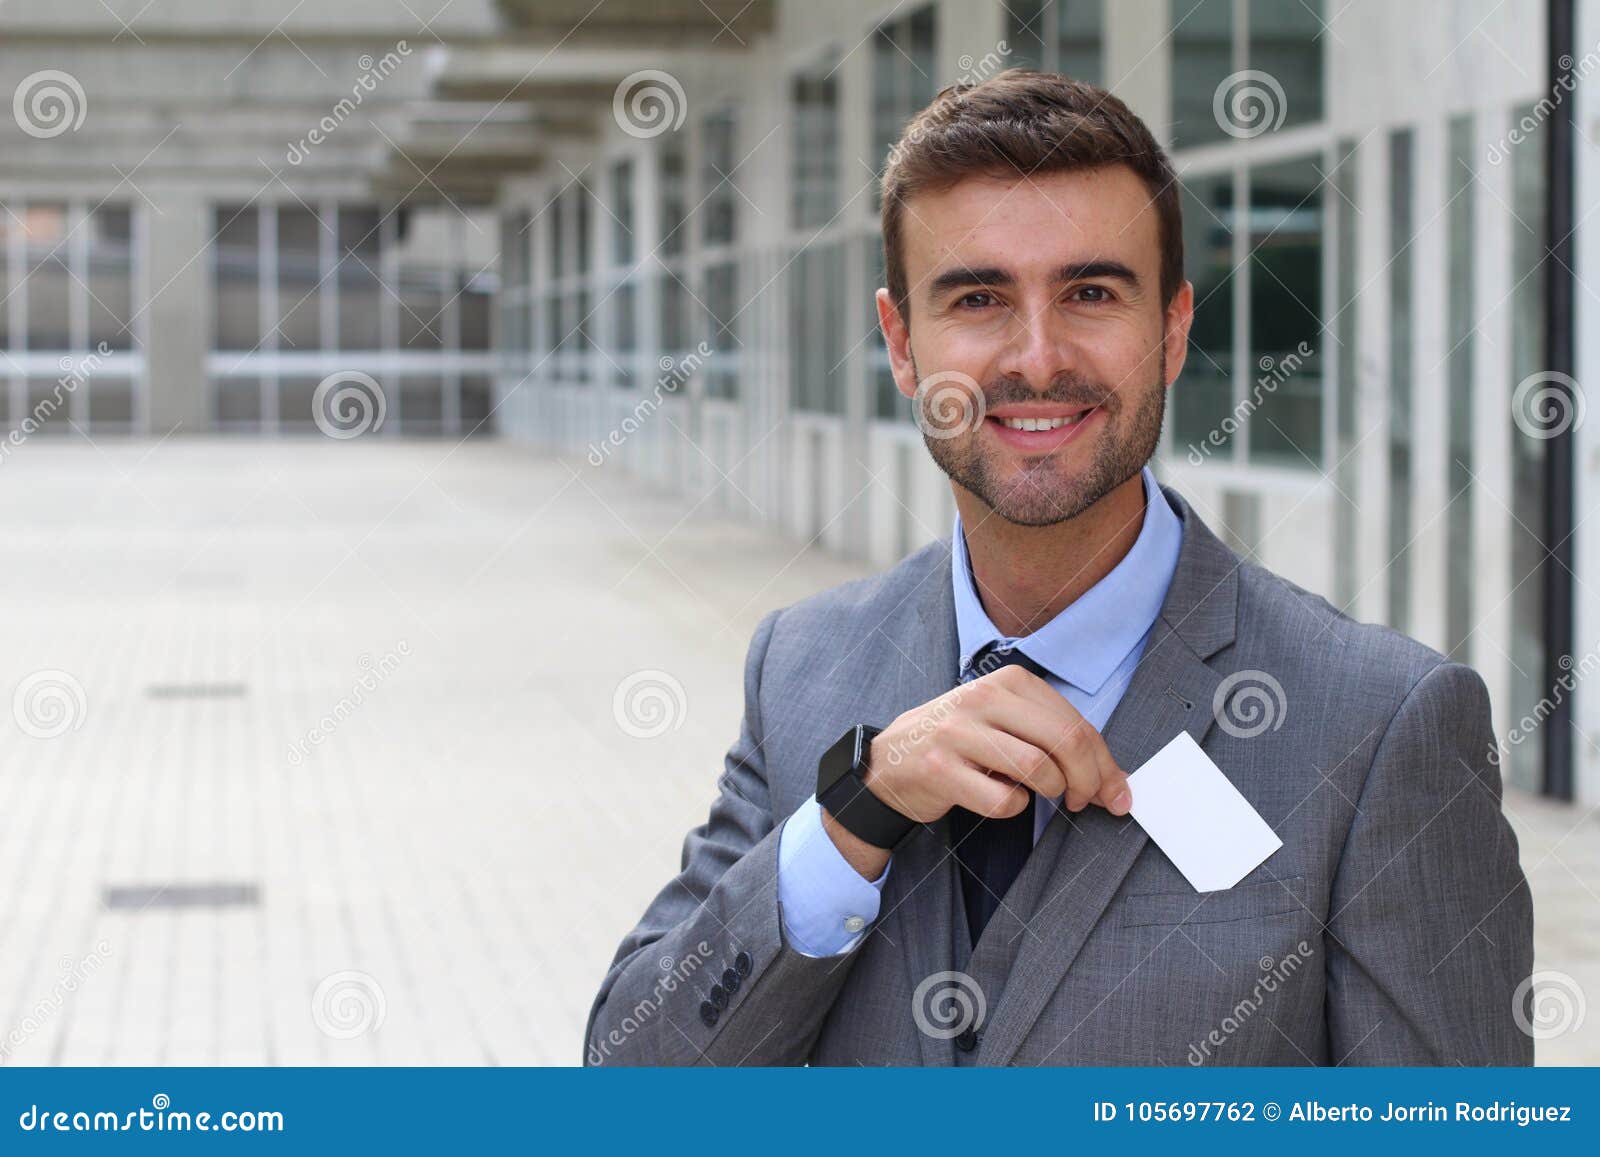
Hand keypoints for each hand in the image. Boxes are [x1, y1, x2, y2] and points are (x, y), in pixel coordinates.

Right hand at [819, 665, 1130, 878]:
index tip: (1114, 793)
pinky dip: (1012, 808)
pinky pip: (1001, 799)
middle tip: (1084, 802)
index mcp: (1007, 681)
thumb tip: (1113, 783)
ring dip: (1050, 793)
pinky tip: (1000, 800)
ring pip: (1037, 768)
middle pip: (1064, 741)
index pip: (1076, 722)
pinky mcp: (939, 768)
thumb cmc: (961, 743)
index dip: (1104, 764)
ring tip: (1041, 797)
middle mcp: (982, 698)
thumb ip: (1055, 740)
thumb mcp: (1005, 723)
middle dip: (1088, 781)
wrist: (890, 760)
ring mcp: (957, 732)